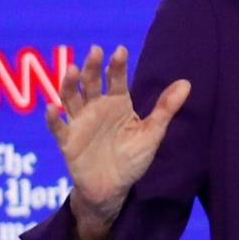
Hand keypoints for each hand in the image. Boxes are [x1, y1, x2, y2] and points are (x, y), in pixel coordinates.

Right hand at [46, 45, 190, 239]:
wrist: (114, 189)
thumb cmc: (133, 158)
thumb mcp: (152, 133)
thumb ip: (166, 108)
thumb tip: (186, 83)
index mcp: (117, 103)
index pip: (116, 80)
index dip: (117, 65)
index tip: (120, 50)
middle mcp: (96, 108)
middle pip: (91, 83)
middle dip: (92, 67)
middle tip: (94, 51)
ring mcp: (81, 124)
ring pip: (71, 99)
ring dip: (70, 84)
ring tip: (72, 70)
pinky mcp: (69, 142)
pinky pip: (58, 129)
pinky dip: (52, 118)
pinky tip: (51, 107)